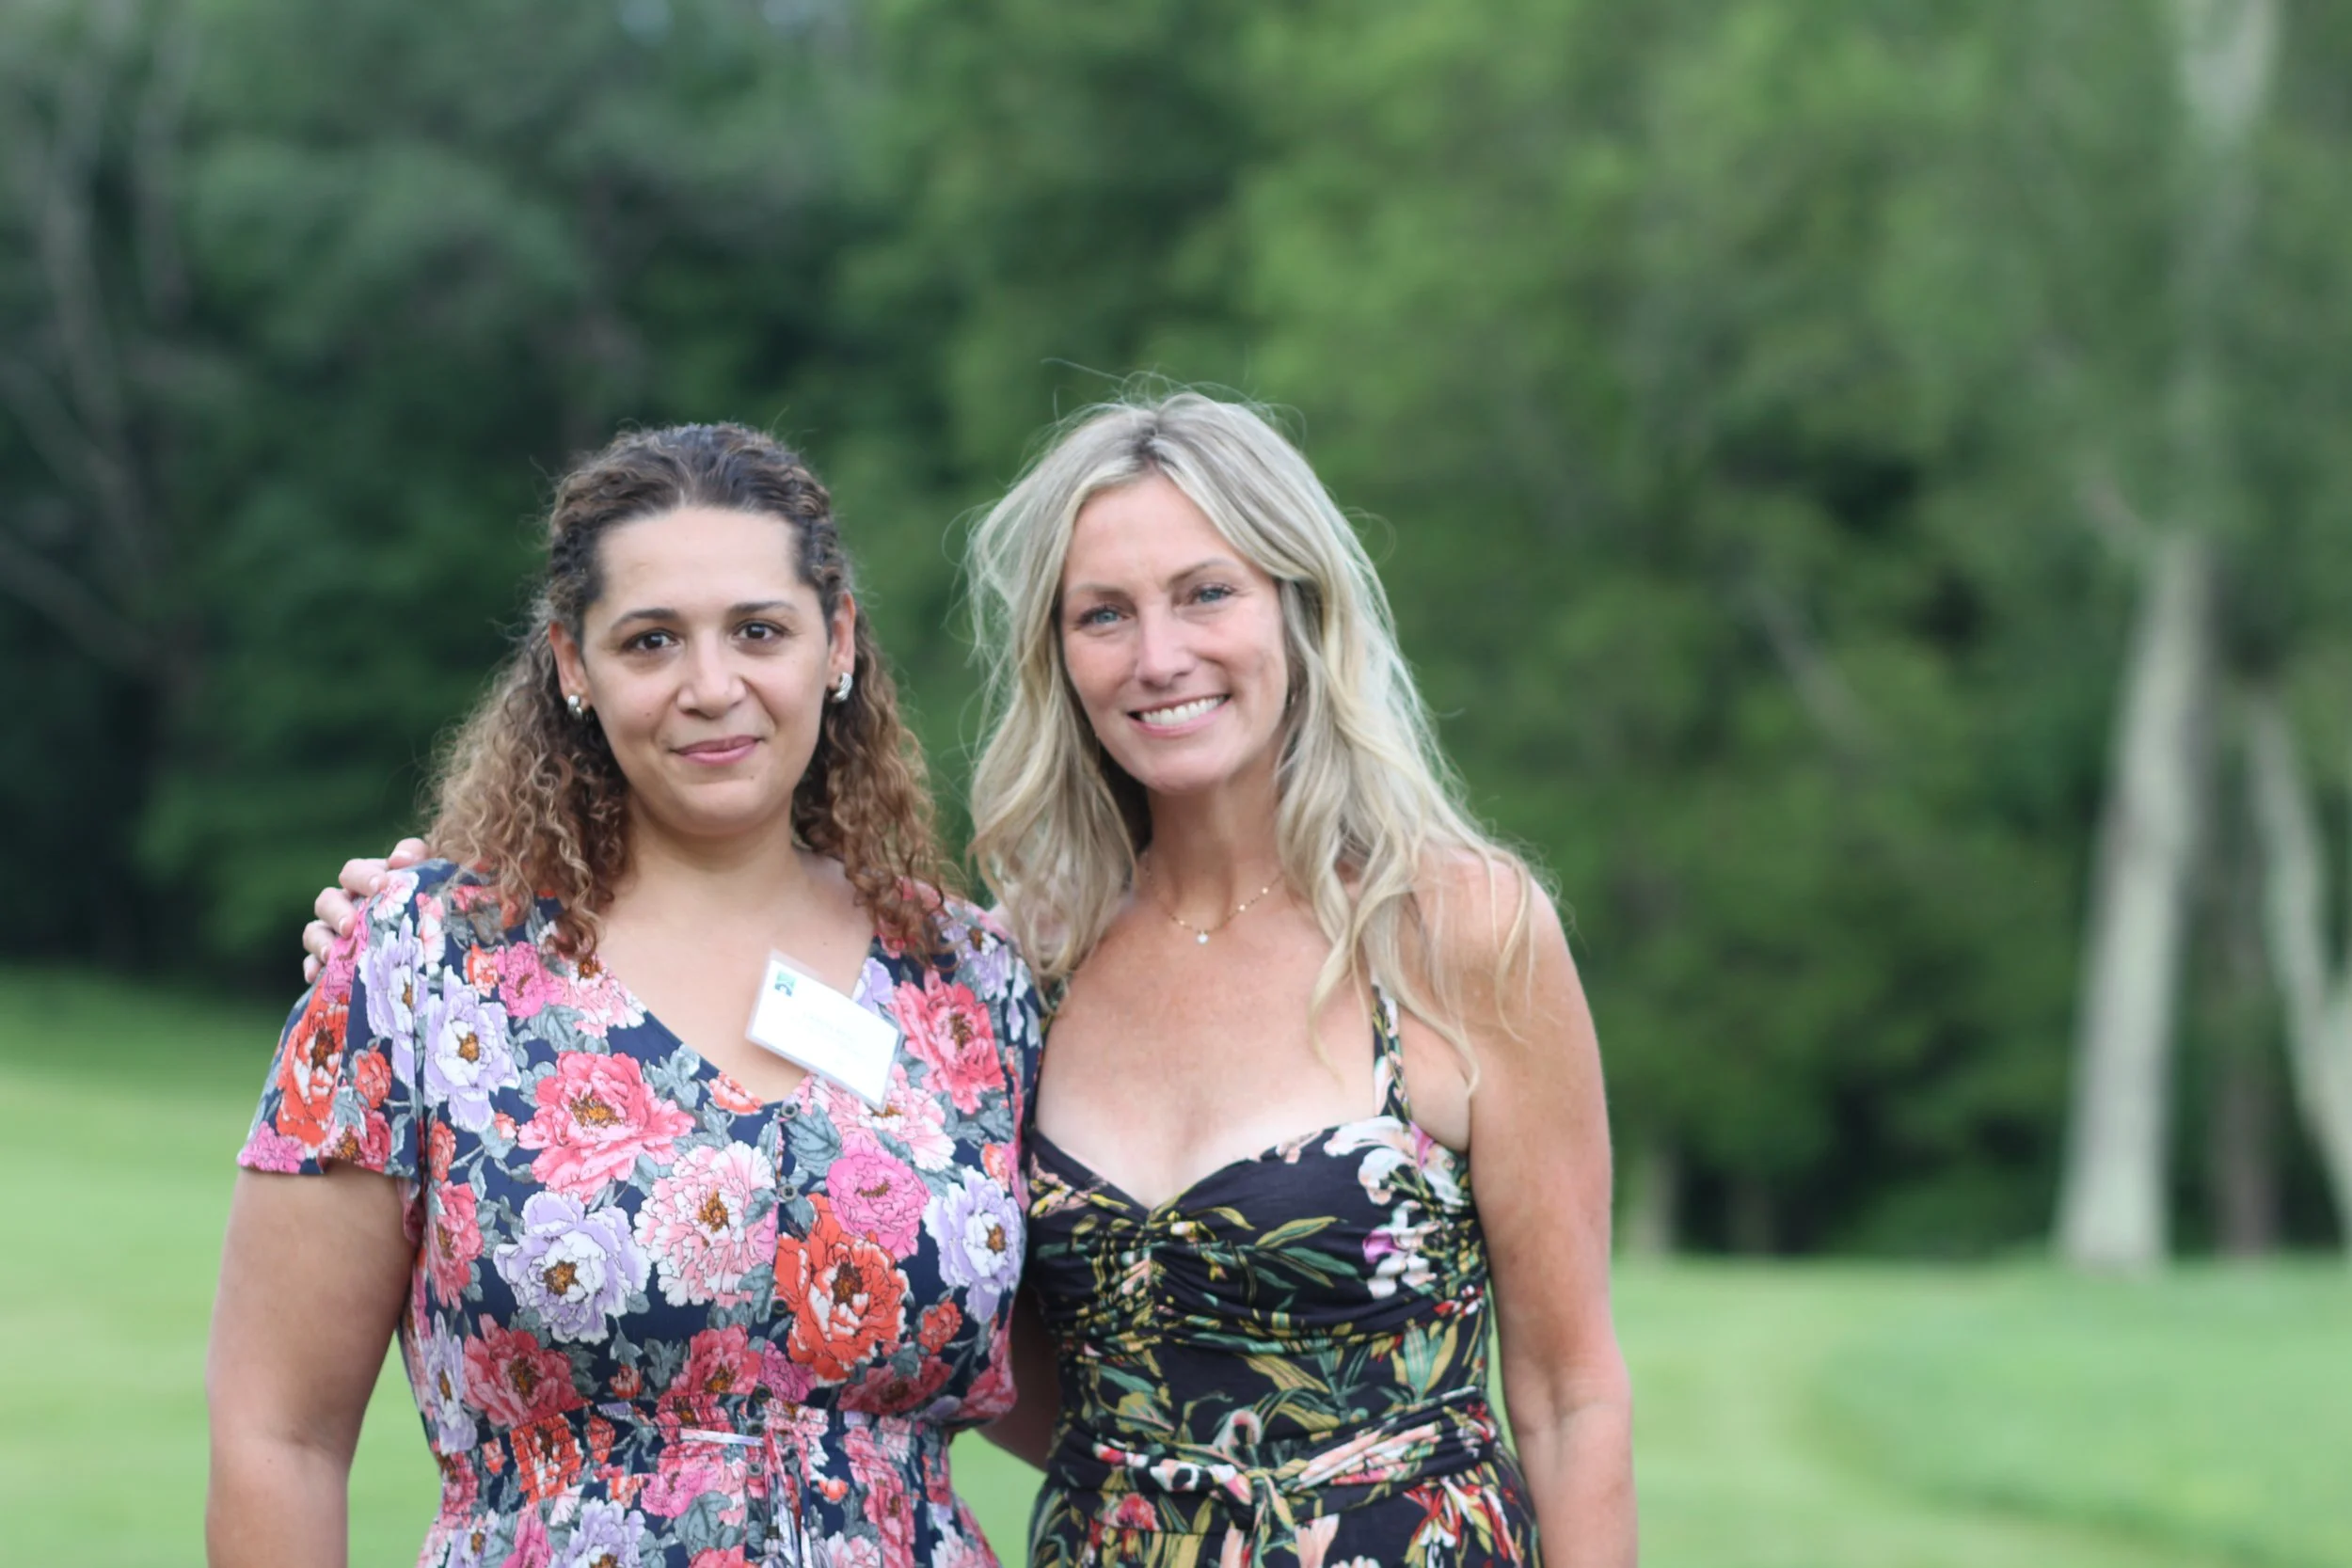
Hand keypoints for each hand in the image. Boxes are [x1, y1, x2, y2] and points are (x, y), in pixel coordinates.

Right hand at [300, 837, 428, 982]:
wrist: (437, 944)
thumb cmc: (431, 902)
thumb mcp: (428, 875)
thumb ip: (417, 855)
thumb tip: (400, 858)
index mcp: (367, 882)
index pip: (353, 871)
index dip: (363, 876)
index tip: (380, 886)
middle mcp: (346, 904)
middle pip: (327, 900)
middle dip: (337, 911)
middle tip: (351, 925)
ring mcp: (336, 933)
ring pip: (314, 930)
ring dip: (320, 940)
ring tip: (331, 954)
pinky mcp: (333, 961)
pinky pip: (313, 963)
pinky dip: (312, 967)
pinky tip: (316, 975)